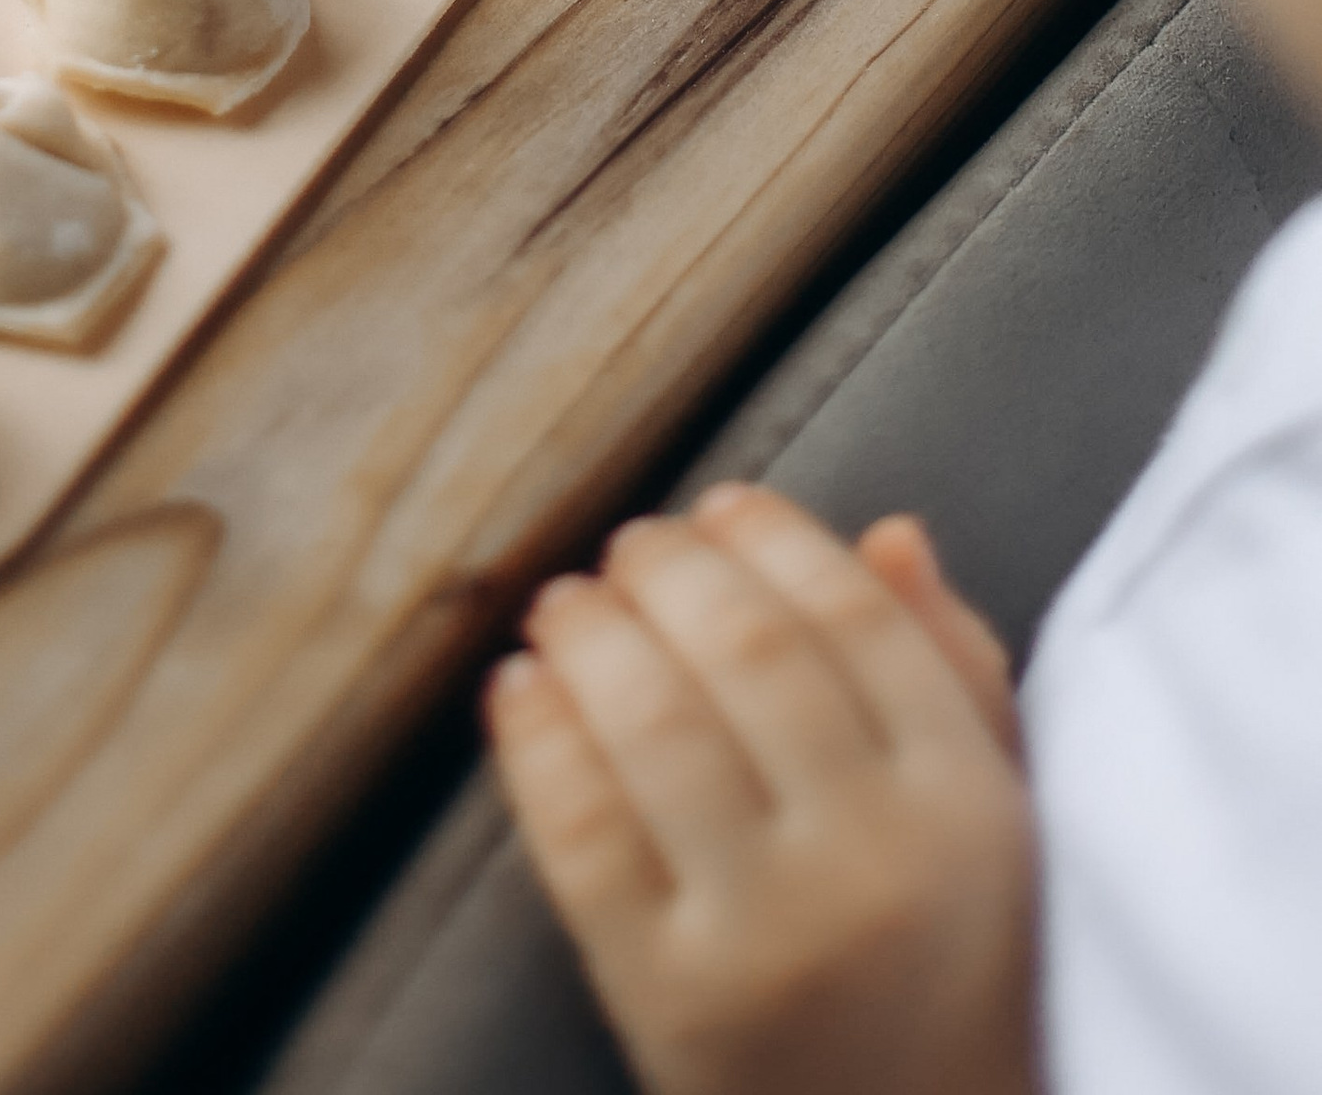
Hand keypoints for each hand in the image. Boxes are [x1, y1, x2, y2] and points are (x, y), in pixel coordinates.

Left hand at [487, 484, 1035, 1094]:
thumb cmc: (937, 968)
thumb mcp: (987, 830)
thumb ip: (955, 675)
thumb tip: (888, 531)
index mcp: (967, 809)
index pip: (857, 621)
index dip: (776, 538)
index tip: (721, 504)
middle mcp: (875, 863)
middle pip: (747, 650)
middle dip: (669, 570)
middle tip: (627, 547)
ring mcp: (767, 936)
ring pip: (654, 723)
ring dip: (590, 634)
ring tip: (564, 606)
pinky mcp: (668, 1000)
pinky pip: (583, 832)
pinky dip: (536, 739)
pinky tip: (518, 687)